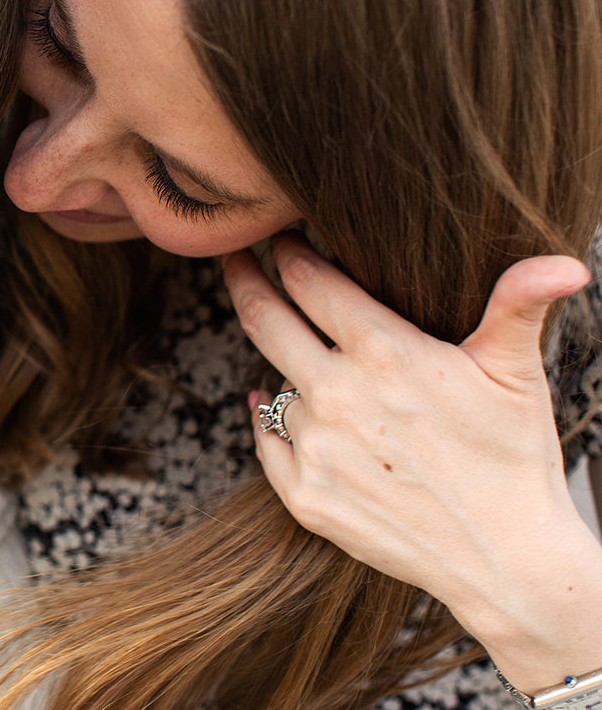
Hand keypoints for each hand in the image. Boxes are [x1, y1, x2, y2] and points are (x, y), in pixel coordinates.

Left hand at [224, 234, 601, 687]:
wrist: (509, 561)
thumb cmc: (515, 458)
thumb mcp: (516, 374)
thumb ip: (519, 306)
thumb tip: (566, 262)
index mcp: (385, 353)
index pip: (311, 282)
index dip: (290, 253)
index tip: (278, 238)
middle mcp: (338, 396)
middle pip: (265, 321)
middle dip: (245, 280)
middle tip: (233, 259)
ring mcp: (316, 448)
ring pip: (274, 385)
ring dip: (280, 366)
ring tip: (291, 351)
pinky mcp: (305, 496)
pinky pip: (268, 442)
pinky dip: (270, 421)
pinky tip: (275, 407)